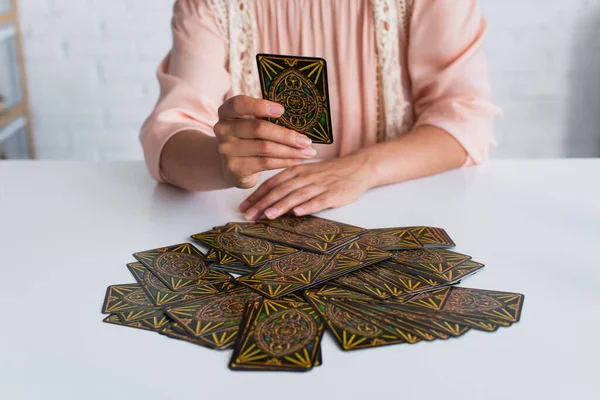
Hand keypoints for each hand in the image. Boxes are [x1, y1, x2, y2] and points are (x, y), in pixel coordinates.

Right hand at [214, 95, 316, 187]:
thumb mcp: (252, 123)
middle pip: (258, 128)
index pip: (240, 104)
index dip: (260, 106)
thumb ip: (267, 117)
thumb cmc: (249, 138)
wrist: (233, 166)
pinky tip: (297, 160)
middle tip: (307, 140)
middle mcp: (222, 129)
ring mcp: (226, 150)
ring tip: (308, 152)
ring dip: (290, 150)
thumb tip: (299, 117)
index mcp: (227, 111)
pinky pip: (265, 163)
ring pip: (265, 148)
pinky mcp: (235, 168)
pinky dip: (285, 161)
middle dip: (286, 135)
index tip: (282, 110)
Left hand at [239, 153, 373, 219]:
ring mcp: (320, 185)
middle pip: (280, 189)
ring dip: (281, 205)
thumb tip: (267, 199)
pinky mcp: (334, 193)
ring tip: (268, 215)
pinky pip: (319, 200)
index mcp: (296, 171)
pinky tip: (298, 212)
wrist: (358, 167)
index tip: (243, 207)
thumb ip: (288, 184)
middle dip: (263, 203)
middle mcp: (305, 176)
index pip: (271, 182)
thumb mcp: (305, 173)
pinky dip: (308, 206)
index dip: (256, 195)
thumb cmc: (329, 173)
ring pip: (297, 195)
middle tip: (249, 215)